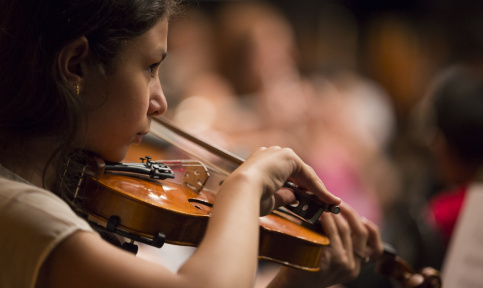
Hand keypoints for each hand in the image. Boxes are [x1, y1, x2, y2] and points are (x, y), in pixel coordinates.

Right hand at [230, 146, 340, 214]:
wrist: (242, 190)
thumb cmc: (250, 197)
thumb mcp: (270, 198)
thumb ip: (284, 196)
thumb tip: (296, 197)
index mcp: (260, 163)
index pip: (286, 175)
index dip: (299, 188)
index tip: (308, 200)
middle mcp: (270, 154)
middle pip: (297, 172)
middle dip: (311, 188)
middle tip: (323, 202)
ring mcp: (279, 153)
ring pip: (304, 173)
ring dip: (317, 189)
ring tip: (329, 203)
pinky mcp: (289, 157)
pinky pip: (308, 175)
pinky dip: (319, 189)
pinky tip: (328, 200)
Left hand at [269, 203, 383, 287]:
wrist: (293, 283)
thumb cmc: (309, 265)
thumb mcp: (331, 257)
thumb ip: (341, 243)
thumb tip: (341, 214)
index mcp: (356, 266)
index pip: (377, 247)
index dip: (370, 228)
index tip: (360, 217)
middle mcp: (353, 267)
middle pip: (362, 232)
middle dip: (350, 213)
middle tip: (338, 202)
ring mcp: (343, 264)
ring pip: (346, 230)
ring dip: (337, 213)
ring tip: (327, 205)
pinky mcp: (331, 260)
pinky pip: (333, 234)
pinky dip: (328, 220)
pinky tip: (322, 214)